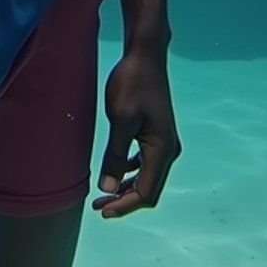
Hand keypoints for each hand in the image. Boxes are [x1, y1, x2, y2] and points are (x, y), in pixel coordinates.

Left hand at [92, 49, 180, 219]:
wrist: (145, 56)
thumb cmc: (132, 83)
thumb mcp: (120, 119)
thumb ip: (114, 155)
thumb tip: (108, 188)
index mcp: (162, 149)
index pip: (145, 192)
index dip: (124, 206)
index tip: (102, 211)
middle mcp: (168, 150)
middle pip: (148, 188)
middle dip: (123, 200)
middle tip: (97, 205)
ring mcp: (164, 142)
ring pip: (146, 177)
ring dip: (125, 188)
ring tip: (103, 193)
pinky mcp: (157, 133)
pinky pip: (145, 162)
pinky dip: (129, 172)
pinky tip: (114, 171)